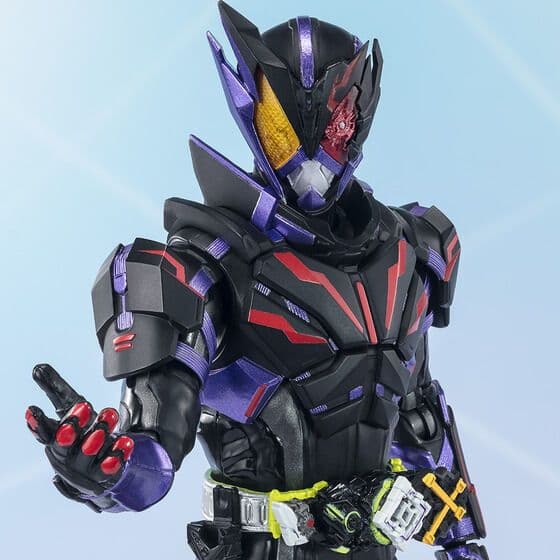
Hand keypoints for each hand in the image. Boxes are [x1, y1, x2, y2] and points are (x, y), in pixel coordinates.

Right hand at [25, 364, 133, 501]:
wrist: (97, 471)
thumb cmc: (80, 434)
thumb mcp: (70, 408)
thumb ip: (55, 389)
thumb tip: (38, 368)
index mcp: (55, 439)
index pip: (43, 432)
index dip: (37, 422)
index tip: (33, 409)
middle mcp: (67, 456)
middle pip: (64, 445)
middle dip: (72, 426)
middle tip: (84, 407)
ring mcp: (84, 468)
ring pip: (89, 453)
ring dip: (98, 435)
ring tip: (109, 416)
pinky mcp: (104, 474)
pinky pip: (110, 466)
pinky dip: (117, 454)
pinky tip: (125, 441)